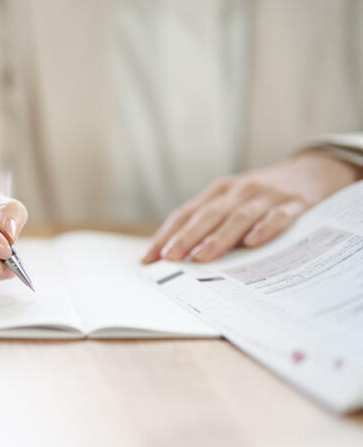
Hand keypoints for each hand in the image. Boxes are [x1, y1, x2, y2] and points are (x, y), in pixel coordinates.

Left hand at [142, 150, 362, 263]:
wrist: (314, 172)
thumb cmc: (262, 196)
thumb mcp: (233, 202)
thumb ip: (210, 225)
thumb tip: (178, 257)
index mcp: (218, 192)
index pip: (185, 214)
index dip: (165, 235)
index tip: (148, 258)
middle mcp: (238, 191)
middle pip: (207, 215)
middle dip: (186, 237)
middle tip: (169, 257)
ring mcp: (266, 196)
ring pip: (238, 217)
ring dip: (218, 238)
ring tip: (200, 257)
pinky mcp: (294, 204)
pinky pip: (278, 217)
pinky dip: (265, 228)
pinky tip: (252, 243)